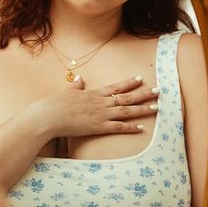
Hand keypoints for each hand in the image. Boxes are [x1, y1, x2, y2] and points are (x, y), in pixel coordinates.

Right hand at [33, 75, 158, 139]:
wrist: (49, 116)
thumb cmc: (54, 105)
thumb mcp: (66, 92)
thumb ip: (75, 86)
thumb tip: (80, 79)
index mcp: (93, 93)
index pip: (116, 86)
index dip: (129, 83)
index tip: (140, 78)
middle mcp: (101, 102)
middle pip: (127, 97)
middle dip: (144, 94)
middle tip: (158, 91)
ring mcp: (101, 114)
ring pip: (126, 111)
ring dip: (142, 109)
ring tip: (156, 107)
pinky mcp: (98, 127)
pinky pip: (118, 127)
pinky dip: (130, 128)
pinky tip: (141, 128)